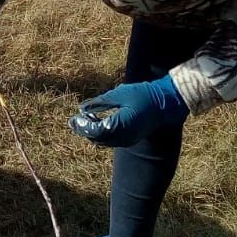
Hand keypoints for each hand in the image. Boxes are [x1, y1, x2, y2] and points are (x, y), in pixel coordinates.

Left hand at [68, 75, 188, 147]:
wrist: (164, 103)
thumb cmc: (142, 95)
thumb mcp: (119, 94)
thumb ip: (99, 102)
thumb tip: (82, 108)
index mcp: (120, 125)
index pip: (95, 131)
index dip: (81, 126)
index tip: (72, 119)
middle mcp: (123, 137)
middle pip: (97, 138)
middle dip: (84, 130)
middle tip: (75, 119)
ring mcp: (127, 140)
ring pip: (103, 141)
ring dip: (92, 132)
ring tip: (86, 118)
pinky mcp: (130, 139)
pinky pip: (111, 140)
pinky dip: (102, 133)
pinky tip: (99, 121)